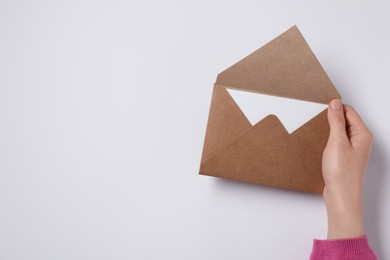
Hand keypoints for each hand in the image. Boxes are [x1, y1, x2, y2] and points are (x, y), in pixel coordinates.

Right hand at [322, 99, 372, 238]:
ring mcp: (353, 149)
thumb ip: (336, 121)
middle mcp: (360, 140)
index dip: (335, 108)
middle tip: (317, 121)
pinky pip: (336, 141)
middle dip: (331, 119)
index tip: (320, 109)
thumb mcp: (336, 142)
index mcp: (362, 134)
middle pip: (345, 120)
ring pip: (339, 131)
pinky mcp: (344, 157)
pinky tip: (320, 144)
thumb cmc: (341, 173)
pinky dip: (328, 140)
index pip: (349, 111)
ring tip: (318, 133)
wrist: (340, 196)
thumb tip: (334, 103)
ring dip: (328, 130)